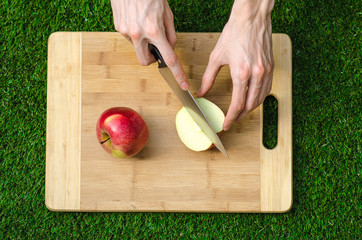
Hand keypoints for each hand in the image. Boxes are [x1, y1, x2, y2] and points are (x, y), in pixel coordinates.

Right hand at [111, 0, 188, 89]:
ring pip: (136, 48)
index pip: (169, 59)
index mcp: (155, 31)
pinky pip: (128, 37)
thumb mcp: (167, 14)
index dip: (177, 73)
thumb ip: (170, 35)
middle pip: (145, 61)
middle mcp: (138, 34)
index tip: (182, 84)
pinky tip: (135, 19)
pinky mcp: (118, 27)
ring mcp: (126, 31)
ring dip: (142, 42)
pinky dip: (134, 32)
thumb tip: (170, 48)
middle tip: (154, 48)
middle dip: (151, 59)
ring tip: (143, 23)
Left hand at [197, 0, 273, 129]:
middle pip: (250, 106)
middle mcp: (256, 75)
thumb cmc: (234, 33)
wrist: (251, 18)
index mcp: (241, 73)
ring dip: (250, 109)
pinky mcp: (271, 67)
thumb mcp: (216, 57)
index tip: (226, 125)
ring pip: (260, 99)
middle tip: (232, 121)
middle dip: (240, 116)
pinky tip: (252, 99)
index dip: (230, 117)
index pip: (237, 104)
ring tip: (240, 113)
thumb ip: (208, 78)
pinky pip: (267, 89)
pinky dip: (259, 98)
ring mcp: (266, 71)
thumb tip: (201, 92)